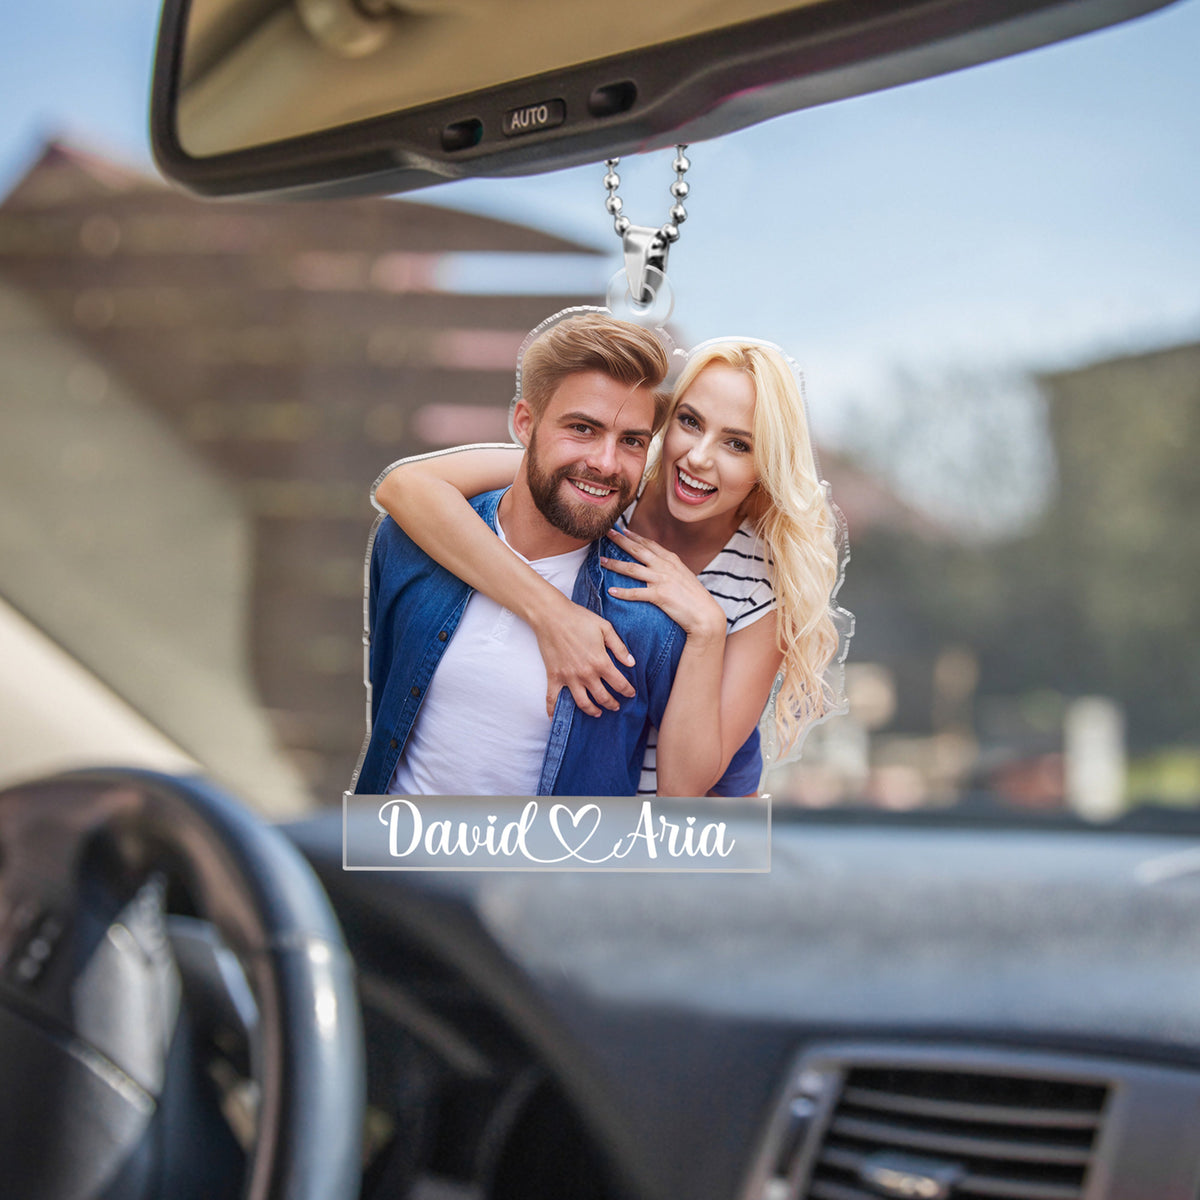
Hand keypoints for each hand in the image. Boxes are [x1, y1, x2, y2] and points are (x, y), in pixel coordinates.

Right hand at [531, 591, 636, 718]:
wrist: (551, 615)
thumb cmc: (579, 618)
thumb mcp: (605, 628)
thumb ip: (619, 647)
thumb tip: (632, 663)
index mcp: (600, 662)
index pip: (619, 683)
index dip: (628, 690)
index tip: (631, 693)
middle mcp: (586, 674)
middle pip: (603, 697)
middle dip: (612, 703)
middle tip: (616, 706)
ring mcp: (569, 678)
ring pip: (583, 703)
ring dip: (592, 711)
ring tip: (598, 713)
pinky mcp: (553, 677)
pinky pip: (552, 699)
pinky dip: (552, 710)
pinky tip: (554, 718)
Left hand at [602, 529, 725, 643]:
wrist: (706, 614)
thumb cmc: (696, 597)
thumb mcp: (684, 576)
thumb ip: (671, 568)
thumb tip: (661, 565)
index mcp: (671, 560)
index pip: (649, 544)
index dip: (635, 536)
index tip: (622, 530)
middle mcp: (665, 566)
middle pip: (638, 550)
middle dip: (620, 541)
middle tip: (606, 533)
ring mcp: (662, 580)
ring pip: (632, 569)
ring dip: (614, 564)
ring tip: (601, 561)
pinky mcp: (659, 595)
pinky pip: (636, 593)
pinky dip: (622, 592)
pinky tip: (610, 591)